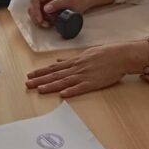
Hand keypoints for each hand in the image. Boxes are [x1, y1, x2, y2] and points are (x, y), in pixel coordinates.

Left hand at [25, 43, 144, 97]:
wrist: (121, 55)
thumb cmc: (105, 54)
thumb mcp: (85, 54)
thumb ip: (71, 59)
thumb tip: (58, 61)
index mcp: (75, 62)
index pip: (54, 68)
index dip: (41, 72)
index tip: (30, 75)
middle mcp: (77, 68)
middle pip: (55, 75)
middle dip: (40, 80)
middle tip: (27, 84)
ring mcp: (84, 75)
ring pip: (64, 81)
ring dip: (51, 86)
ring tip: (39, 90)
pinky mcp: (94, 82)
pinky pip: (81, 88)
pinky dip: (71, 91)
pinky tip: (62, 95)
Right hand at [28, 0, 114, 28]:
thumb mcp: (70, 0)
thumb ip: (57, 4)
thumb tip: (45, 9)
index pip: (35, 0)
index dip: (35, 11)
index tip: (40, 20)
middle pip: (33, 7)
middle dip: (36, 17)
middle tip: (44, 25)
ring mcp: (47, 3)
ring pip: (36, 13)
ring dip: (39, 20)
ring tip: (48, 25)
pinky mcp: (50, 10)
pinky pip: (42, 16)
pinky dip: (44, 21)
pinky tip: (50, 24)